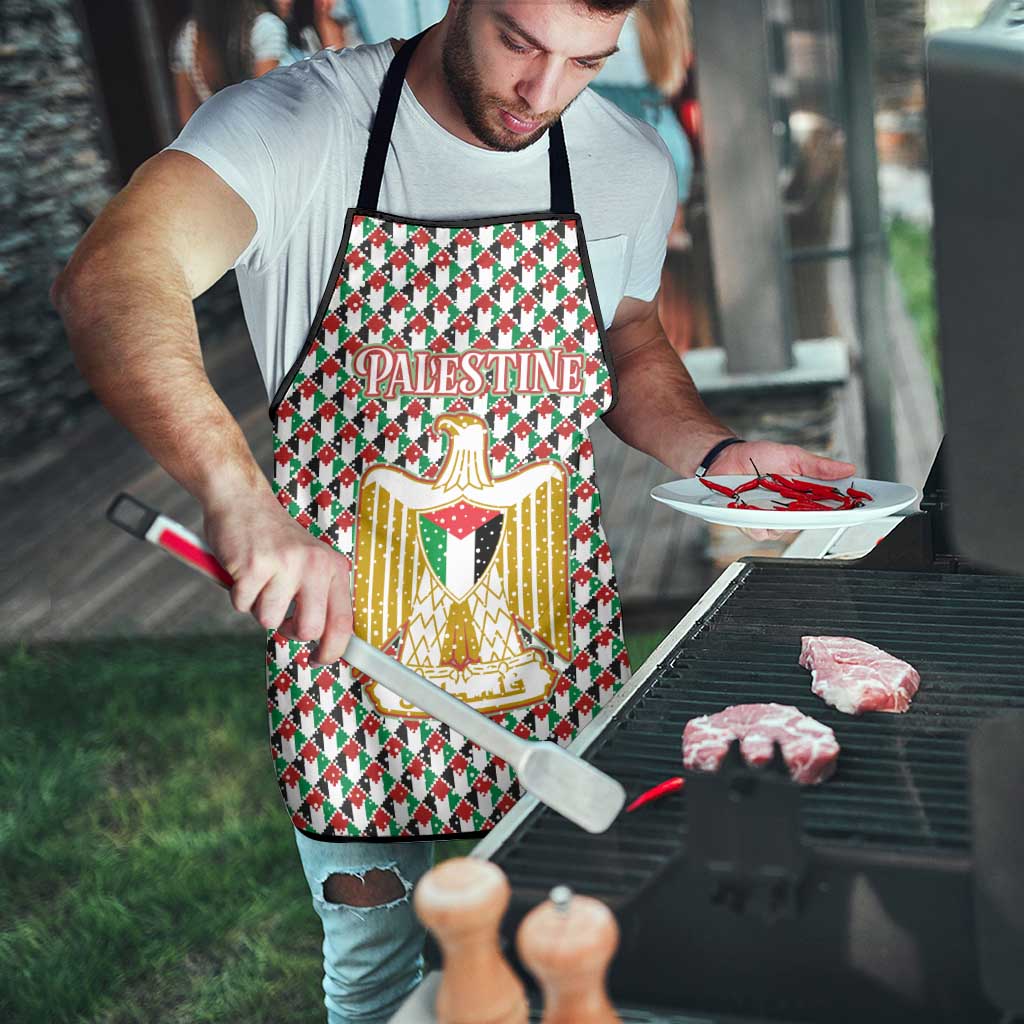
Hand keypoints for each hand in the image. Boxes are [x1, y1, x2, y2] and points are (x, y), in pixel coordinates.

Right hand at [203, 489, 353, 663]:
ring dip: (259, 608)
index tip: (320, 660)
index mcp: (333, 566)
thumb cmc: (275, 540)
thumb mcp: (310, 562)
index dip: (333, 650)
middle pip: (309, 630)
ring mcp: (285, 564)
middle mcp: (315, 565)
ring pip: (270, 621)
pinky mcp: (254, 565)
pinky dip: (238, 596)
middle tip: (281, 617)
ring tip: (260, 581)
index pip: (343, 622)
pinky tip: (243, 572)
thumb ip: (320, 595)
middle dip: (290, 632)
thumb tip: (326, 642)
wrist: (243, 501)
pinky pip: (242, 606)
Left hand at [709, 440, 856, 542]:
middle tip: (813, 506)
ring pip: (784, 531)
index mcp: (803, 495)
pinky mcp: (750, 523)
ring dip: (781, 519)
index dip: (844, 510)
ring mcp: (770, 518)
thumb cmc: (758, 457)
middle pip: (808, 523)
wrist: (726, 457)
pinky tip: (755, 512)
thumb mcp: (792, 456)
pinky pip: (759, 531)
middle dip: (813, 517)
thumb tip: (848, 468)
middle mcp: (789, 510)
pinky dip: (758, 523)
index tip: (858, 508)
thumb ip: (818, 466)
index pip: (829, 507)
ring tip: (775, 503)